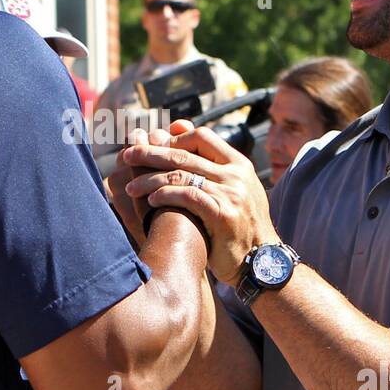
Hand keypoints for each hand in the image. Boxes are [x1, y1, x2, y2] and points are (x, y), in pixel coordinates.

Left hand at [121, 123, 276, 285]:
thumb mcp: (231, 190)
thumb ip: (208, 165)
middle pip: (184, 154)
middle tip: (127, 156)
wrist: (263, 262)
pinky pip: (187, 196)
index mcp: (238, 164)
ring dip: (150, 179)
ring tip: (131, 187)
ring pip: (180, 175)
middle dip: (151, 154)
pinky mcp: (222, 214)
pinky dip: (165, 196)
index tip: (153, 148)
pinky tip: (150, 202)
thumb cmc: (239, 226)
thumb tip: (178, 128)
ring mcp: (230, 193)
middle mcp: (235, 174)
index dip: (174, 139)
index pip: (201, 136)